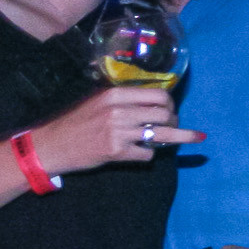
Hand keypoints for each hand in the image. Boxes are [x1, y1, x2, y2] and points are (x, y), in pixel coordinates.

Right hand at [28, 87, 201, 174]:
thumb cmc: (77, 122)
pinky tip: (141, 152)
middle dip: (175, 121)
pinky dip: (148, 154)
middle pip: (165, 114)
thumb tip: (155, 103)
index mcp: (116, 95)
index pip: (159, 95)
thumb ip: (125, 100)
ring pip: (163, 135)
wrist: (53, 145)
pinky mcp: (117, 151)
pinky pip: (148, 153)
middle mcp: (119, 111)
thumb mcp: (99, 102)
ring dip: (179, 137)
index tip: (171, 109)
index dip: (170, 103)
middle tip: (173, 126)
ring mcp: (119, 132)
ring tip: (196, 137)